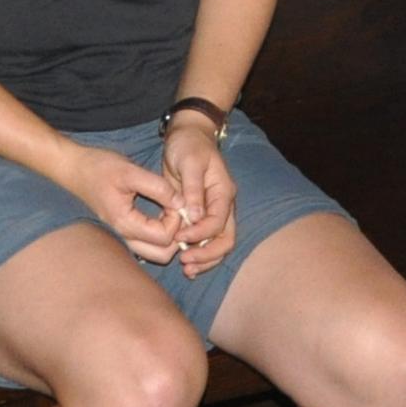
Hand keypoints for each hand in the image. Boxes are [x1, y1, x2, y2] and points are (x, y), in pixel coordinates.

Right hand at [59, 137, 191, 264]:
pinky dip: (159, 235)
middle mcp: (123, 236)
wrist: (75, 168)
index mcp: (125, 223)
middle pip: (162, 254)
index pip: (163, 237)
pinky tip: (161, 214)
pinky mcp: (123, 231)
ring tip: (169, 211)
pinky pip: (147, 245)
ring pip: (155, 253)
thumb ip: (158, 187)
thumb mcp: (130, 171)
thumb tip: (181, 202)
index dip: (176, 220)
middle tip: (176, 210)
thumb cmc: (99, 167)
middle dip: (176, 235)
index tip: (174, 199)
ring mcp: (122, 236)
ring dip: (169, 237)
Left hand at [161, 117, 240, 275]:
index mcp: (223, 192)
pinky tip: (186, 263)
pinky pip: (206, 240)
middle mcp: (223, 205)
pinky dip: (198, 252)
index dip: (200, 234)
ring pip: (218, 243)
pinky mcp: (202, 215)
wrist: (187, 136)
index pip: (218, 222)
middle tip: (185, 263)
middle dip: (207, 255)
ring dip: (205, 259)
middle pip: (225, 239)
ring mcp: (214, 211)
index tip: (180, 237)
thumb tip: (195, 217)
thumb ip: (193, 189)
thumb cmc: (188, 146)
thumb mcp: (189, 162)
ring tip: (187, 270)